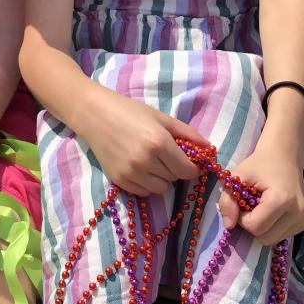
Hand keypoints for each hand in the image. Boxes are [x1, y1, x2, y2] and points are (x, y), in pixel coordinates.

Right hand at [86, 98, 204, 196]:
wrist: (94, 114)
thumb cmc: (129, 111)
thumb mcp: (161, 118)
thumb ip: (187, 133)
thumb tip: (209, 149)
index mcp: (159, 143)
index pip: (187, 170)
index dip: (192, 168)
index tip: (190, 162)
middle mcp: (146, 161)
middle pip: (174, 179)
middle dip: (175, 169)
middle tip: (167, 155)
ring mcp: (131, 173)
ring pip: (160, 189)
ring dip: (162, 179)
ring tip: (153, 162)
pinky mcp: (119, 181)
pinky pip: (143, 192)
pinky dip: (147, 184)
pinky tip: (140, 168)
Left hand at [218, 140, 303, 245]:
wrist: (285, 155)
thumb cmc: (259, 164)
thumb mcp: (238, 176)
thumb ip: (228, 200)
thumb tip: (228, 226)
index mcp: (282, 199)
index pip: (255, 227)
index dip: (242, 218)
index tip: (243, 202)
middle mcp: (297, 212)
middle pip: (264, 237)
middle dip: (252, 225)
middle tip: (251, 206)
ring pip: (272, 240)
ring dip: (262, 227)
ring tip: (262, 207)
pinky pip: (281, 236)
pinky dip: (272, 227)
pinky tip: (272, 211)